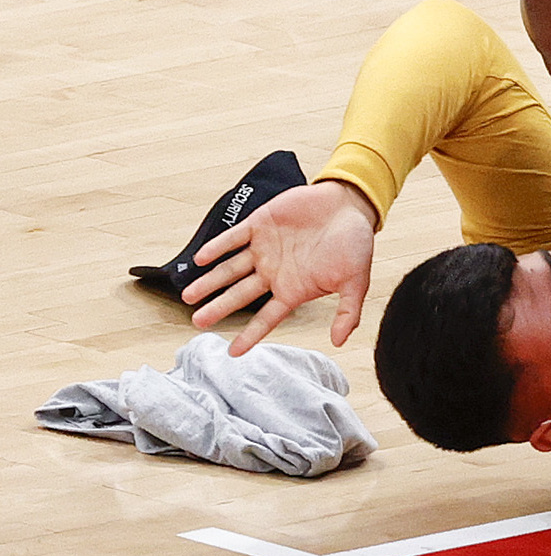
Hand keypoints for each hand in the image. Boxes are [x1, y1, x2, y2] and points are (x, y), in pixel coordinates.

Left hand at [186, 180, 376, 353]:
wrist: (350, 203)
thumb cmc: (356, 242)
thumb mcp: (356, 281)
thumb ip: (348, 311)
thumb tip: (339, 342)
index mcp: (294, 288)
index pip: (268, 317)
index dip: (250, 335)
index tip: (233, 352)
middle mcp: (274, 271)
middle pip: (240, 295)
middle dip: (218, 308)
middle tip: (198, 321)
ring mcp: (264, 248)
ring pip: (230, 269)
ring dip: (210, 282)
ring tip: (189, 295)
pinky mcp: (259, 224)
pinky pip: (233, 238)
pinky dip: (217, 248)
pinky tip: (202, 258)